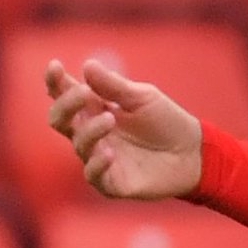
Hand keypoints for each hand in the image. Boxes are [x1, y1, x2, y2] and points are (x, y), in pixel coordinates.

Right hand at [45, 59, 201, 199]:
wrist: (192, 151)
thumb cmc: (165, 121)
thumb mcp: (143, 98)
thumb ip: (114, 86)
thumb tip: (87, 65)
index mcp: (96, 109)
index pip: (66, 95)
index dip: (56, 82)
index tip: (54, 65)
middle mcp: (90, 133)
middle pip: (60, 120)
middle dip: (65, 105)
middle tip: (83, 93)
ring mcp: (97, 158)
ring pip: (79, 144)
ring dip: (90, 130)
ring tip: (109, 119)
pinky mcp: (109, 181)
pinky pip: (93, 174)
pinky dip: (98, 163)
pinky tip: (109, 152)